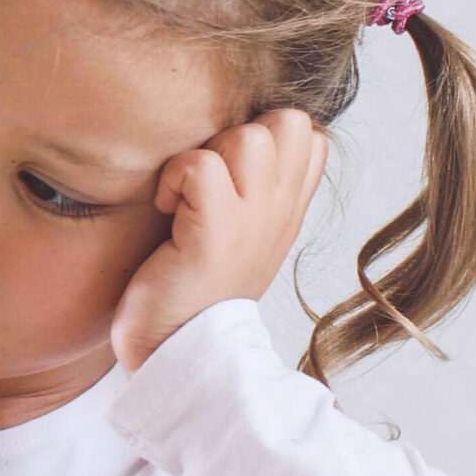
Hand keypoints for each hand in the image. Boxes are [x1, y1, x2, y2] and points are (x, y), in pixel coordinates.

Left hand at [108, 110, 327, 374]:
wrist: (177, 354)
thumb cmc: (191, 291)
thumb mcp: (239, 235)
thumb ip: (251, 190)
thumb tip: (238, 138)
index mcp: (287, 210)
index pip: (310, 133)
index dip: (266, 133)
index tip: (229, 173)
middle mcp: (280, 212)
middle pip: (288, 121)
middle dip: (237, 133)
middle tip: (205, 181)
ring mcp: (254, 223)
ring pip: (248, 136)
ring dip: (204, 154)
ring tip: (184, 197)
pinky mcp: (215, 236)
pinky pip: (200, 166)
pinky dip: (174, 178)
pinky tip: (166, 211)